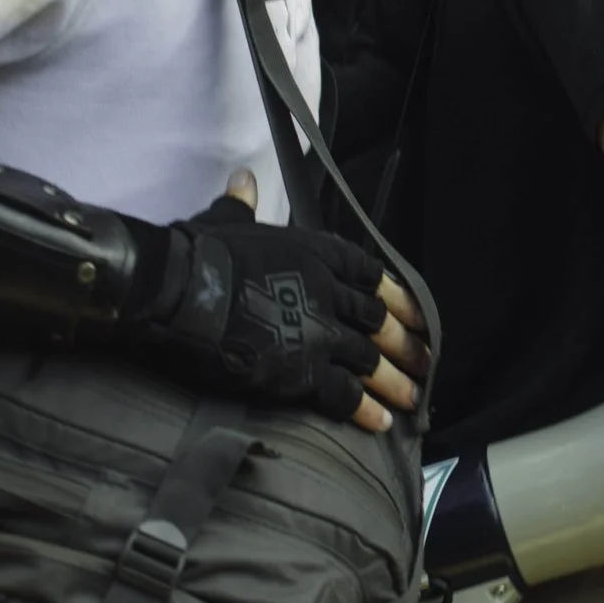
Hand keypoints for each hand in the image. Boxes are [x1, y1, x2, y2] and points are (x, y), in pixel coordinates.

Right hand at [114, 171, 430, 432]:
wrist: (177, 292)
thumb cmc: (201, 253)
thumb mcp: (230, 220)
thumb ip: (246, 205)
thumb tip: (244, 179)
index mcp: (320, 253)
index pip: (373, 276)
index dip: (399, 298)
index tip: (416, 315)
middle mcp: (329, 292)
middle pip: (378, 322)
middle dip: (405, 345)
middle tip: (426, 364)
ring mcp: (318, 333)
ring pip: (368, 361)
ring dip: (394, 383)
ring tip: (413, 400)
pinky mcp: (300, 371)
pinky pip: (343, 394)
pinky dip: (364, 411)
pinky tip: (380, 423)